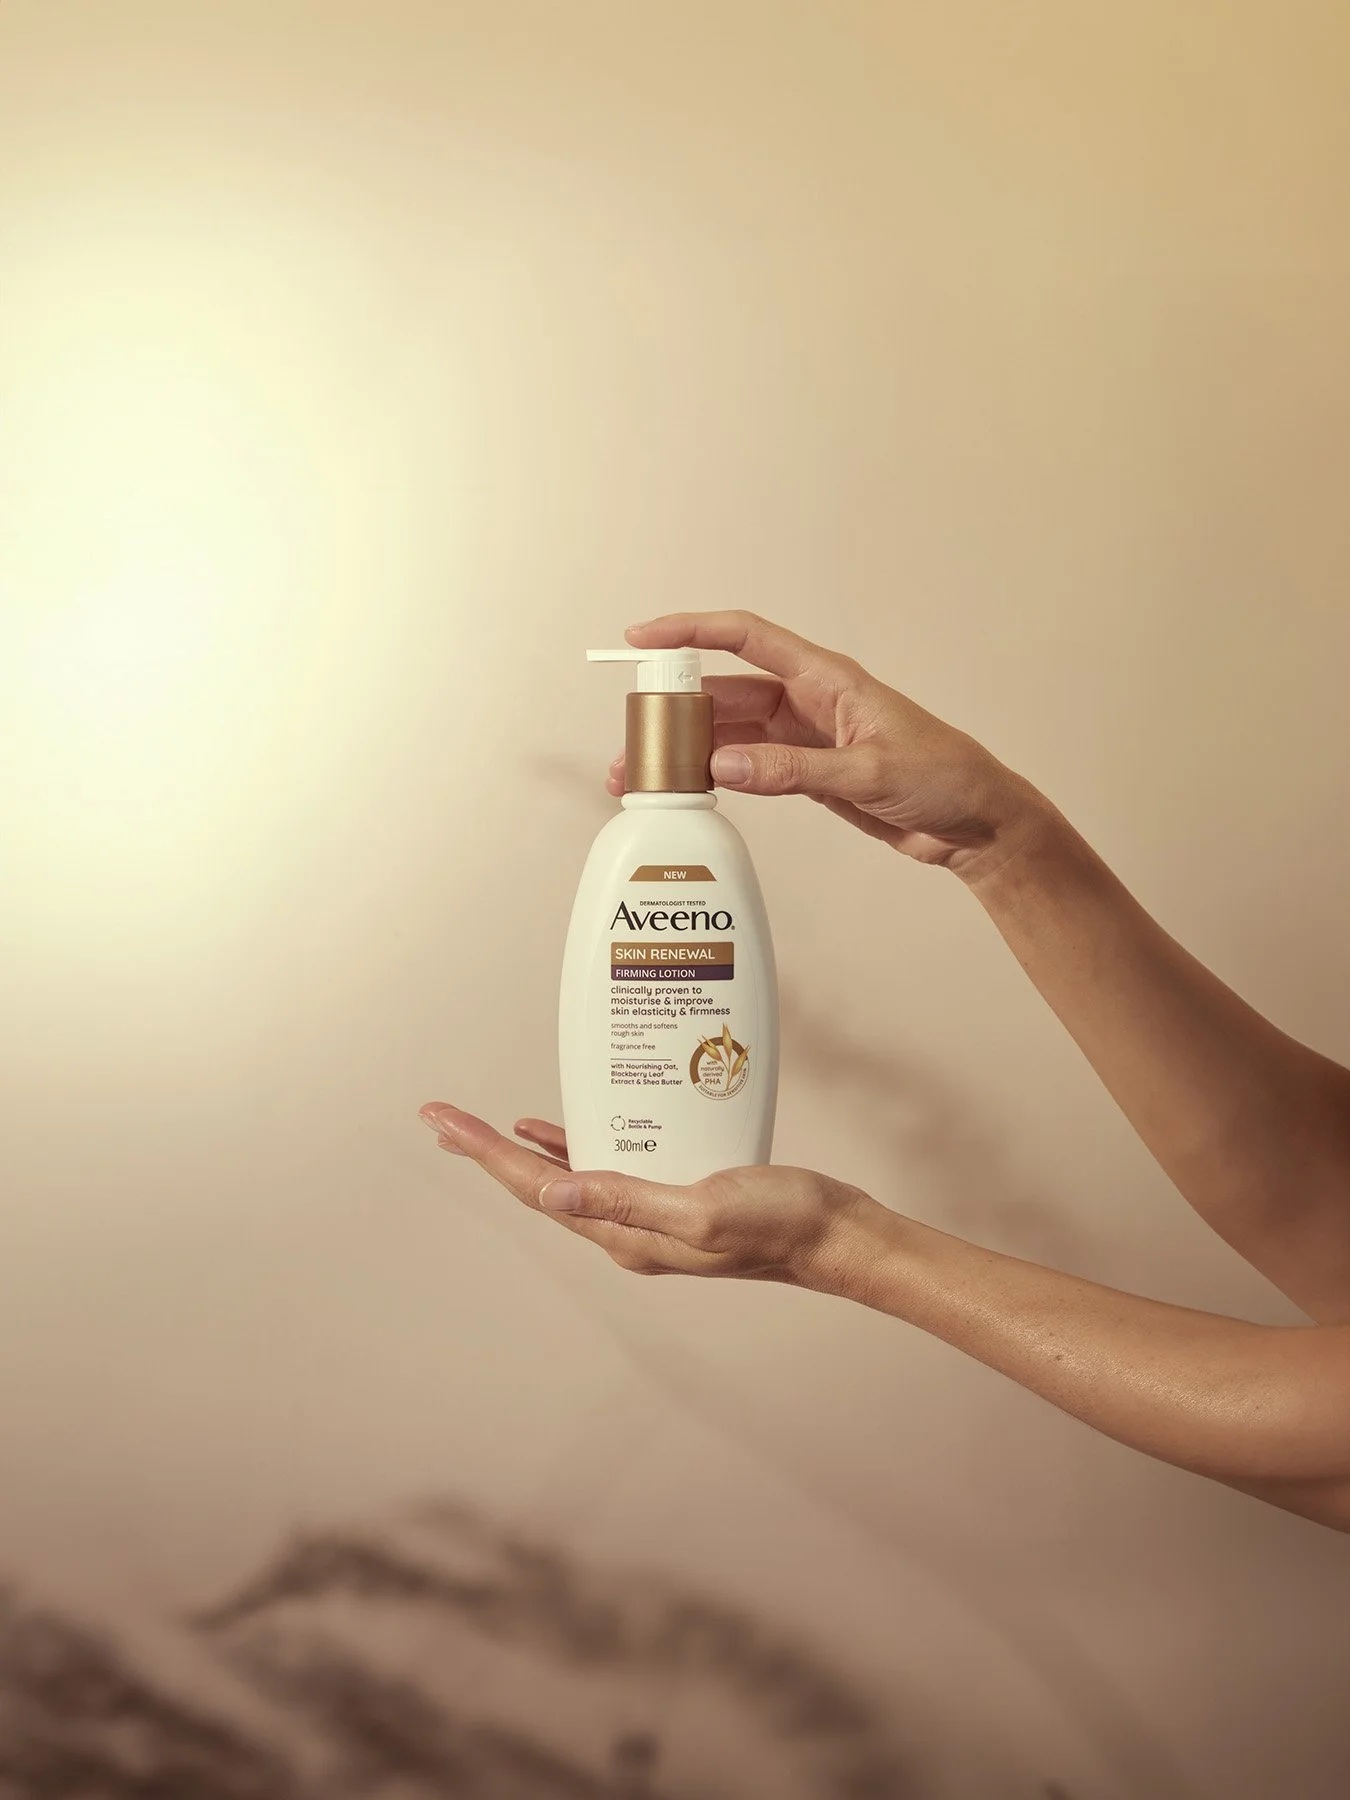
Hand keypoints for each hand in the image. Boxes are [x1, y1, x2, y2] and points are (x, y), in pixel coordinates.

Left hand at [418, 1102, 877, 1289]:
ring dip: (522, 1152)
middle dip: (486, 1151)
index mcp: (625, 1234)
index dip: (483, 1151)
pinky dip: (576, 1146)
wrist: (836, 1236)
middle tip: (442, 1119)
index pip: (535, 1187)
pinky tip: (563, 1130)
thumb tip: (551, 1194)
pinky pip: (608, 1169)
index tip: (442, 1120)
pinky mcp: (676, 1196)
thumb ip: (627, 1199)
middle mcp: (627, 1229)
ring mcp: (650, 1215)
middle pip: (537, 1184)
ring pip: (568, 1177)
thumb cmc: (781, 1222)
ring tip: (481, 1129)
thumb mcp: (702, 1208)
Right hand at [608, 611, 1051, 883]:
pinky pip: (748, 766)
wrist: (977, 824)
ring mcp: (805, 737)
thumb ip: (794, 770)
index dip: (690, 632)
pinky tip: (690, 790)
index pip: (745, 638)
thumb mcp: (868, 773)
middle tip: (635, 741)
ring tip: (646, 776)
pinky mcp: (807, 773)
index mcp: (827, 678)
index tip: (642, 639)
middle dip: (676, 709)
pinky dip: (717, 776)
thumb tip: (724, 767)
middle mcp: (809, 700)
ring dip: (690, 750)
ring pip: (731, 733)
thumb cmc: (945, 777)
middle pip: (725, 691)